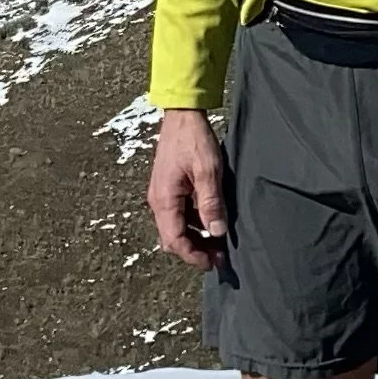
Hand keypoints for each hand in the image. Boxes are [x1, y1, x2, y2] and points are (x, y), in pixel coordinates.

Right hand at [148, 108, 227, 268]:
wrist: (181, 115)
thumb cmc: (194, 139)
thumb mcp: (208, 170)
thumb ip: (212, 203)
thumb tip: (217, 233)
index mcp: (165, 200)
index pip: (175, 241)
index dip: (193, 256)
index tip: (213, 263)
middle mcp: (158, 201)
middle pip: (172, 239)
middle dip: (194, 251)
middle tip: (219, 256)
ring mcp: (162, 195)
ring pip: (175, 228)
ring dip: (195, 238)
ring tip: (218, 242)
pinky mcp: (168, 189)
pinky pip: (178, 215)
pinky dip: (193, 224)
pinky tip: (211, 222)